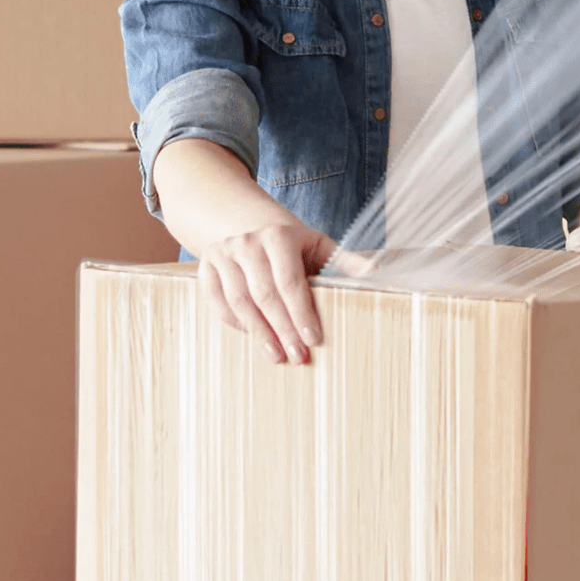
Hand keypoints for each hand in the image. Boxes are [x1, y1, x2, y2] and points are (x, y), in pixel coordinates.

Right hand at [198, 221, 335, 364]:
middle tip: (298, 356)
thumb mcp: (318, 245)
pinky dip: (234, 323)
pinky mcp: (205, 266)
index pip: (290, 281)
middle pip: (264, 294)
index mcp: (279, 236)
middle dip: (282, 329)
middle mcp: (248, 242)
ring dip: (259, 333)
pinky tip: (253, 338)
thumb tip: (373, 272)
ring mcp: (223, 253)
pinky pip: (217, 302)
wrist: (250, 224)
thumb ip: (343, 261)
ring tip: (277, 356)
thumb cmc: (292, 243)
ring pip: (239, 301)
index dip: (301, 313)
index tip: (314, 340)